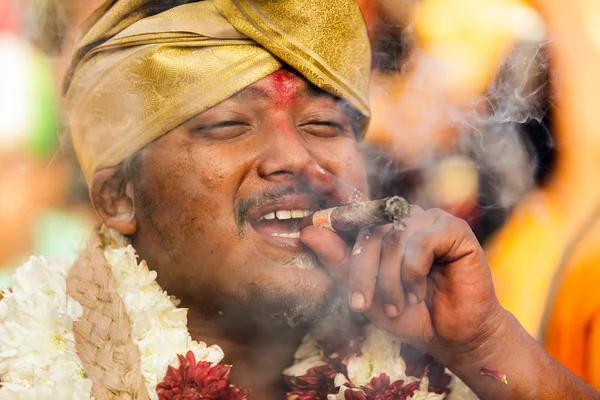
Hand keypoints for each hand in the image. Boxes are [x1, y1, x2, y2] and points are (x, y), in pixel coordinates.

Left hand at [301, 204, 504, 363]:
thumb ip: (339, 261)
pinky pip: (420, 241)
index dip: (336, 220)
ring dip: (389, 278)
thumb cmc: (408, 313)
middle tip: (361, 304)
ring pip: (393, 237)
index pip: (353, 216)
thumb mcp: (365, 291)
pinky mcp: (454, 229)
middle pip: (370, 230)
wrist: (450, 337)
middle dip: (362, 272)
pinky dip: (413, 271)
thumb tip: (308, 231)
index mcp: (383, 227)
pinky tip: (418, 290)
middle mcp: (405, 217)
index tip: (310, 212)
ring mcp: (430, 220)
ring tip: (399, 303)